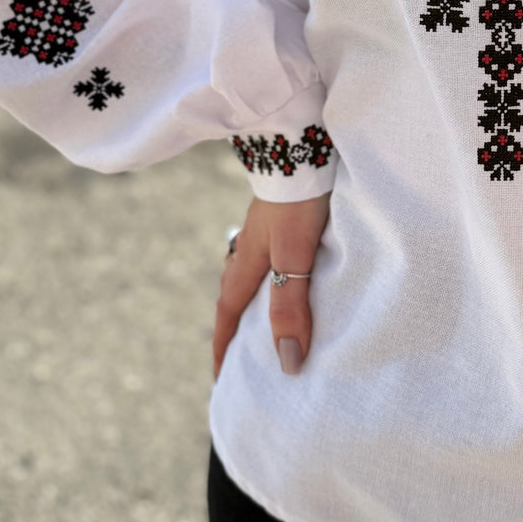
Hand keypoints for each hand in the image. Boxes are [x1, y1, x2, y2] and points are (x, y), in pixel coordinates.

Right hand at [212, 190, 330, 379]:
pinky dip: (275, 275)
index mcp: (247, 261)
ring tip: (268, 317)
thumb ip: (290, 305)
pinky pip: (272, 255)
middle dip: (236, 326)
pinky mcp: (284, 214)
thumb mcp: (294, 256)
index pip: (229, 313)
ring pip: (254, 273)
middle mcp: (251, 246)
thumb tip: (287, 362)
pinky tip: (292, 271)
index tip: (220, 379)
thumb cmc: (298, 199)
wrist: (302, 142)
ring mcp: (266, 228)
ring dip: (255, 298)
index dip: (225, 347)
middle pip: (237, 293)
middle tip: (241, 354)